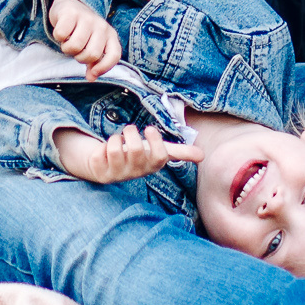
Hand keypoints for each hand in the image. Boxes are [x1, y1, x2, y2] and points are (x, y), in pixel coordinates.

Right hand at [47, 0, 121, 78]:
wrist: (71, 3)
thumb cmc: (83, 30)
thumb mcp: (93, 44)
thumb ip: (94, 62)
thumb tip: (91, 78)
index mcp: (110, 35)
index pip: (114, 55)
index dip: (104, 68)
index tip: (91, 74)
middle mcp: (101, 26)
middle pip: (91, 54)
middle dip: (79, 57)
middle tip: (76, 50)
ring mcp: (86, 18)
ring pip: (75, 46)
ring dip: (67, 48)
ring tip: (68, 41)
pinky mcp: (70, 13)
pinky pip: (61, 35)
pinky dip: (58, 36)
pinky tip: (62, 31)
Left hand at [52, 125, 199, 185]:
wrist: (106, 164)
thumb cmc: (136, 154)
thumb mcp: (157, 151)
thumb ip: (179, 152)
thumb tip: (203, 156)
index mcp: (152, 166)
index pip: (160, 157)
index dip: (156, 141)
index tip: (149, 129)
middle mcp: (137, 173)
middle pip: (136, 149)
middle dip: (130, 132)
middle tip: (129, 132)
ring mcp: (118, 175)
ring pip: (118, 148)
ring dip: (116, 138)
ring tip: (117, 141)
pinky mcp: (100, 173)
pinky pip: (101, 152)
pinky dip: (102, 145)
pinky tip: (105, 152)